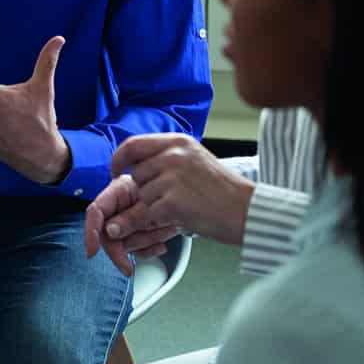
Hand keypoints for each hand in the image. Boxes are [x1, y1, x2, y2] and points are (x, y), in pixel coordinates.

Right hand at [83, 174, 180, 274]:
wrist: (190, 200)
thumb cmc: (172, 192)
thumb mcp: (152, 205)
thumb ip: (131, 218)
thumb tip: (109, 232)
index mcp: (119, 191)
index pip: (96, 211)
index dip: (91, 232)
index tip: (92, 251)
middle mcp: (119, 207)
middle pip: (108, 234)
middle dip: (124, 248)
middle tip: (129, 265)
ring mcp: (127, 222)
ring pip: (124, 243)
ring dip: (145, 242)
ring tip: (165, 230)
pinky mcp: (136, 234)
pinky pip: (136, 249)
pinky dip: (148, 250)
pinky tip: (161, 245)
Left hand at [112, 134, 252, 242]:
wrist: (247, 210)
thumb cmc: (222, 190)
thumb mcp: (195, 160)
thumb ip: (167, 157)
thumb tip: (134, 164)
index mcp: (178, 142)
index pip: (132, 144)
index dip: (118, 160)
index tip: (116, 172)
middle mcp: (173, 155)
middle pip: (136, 174)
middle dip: (144, 190)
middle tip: (167, 199)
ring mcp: (172, 178)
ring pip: (142, 195)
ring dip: (154, 206)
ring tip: (182, 206)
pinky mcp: (173, 202)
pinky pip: (148, 214)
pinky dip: (156, 221)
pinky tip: (177, 217)